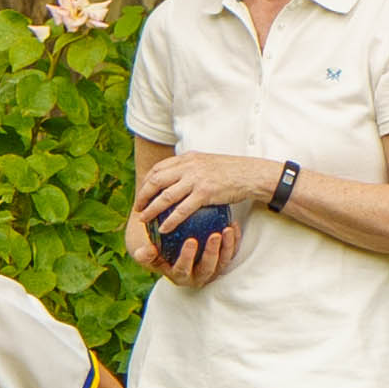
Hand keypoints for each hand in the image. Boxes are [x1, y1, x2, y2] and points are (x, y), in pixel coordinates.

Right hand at [125, 197, 241, 287]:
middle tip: (215, 235)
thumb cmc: (158, 251)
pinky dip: (234, 239)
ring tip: (227, 228)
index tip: (190, 241)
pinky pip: (231, 251)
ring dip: (227, 245)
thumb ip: (145, 254)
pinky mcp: (223, 261)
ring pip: (223, 261)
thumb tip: (147, 250)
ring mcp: (213, 270)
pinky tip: (232, 223)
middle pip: (208, 268)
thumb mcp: (148, 254)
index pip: (184, 269)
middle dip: (212, 253)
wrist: (173, 250)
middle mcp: (198, 277)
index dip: (187, 257)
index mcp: (180, 276)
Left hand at [136, 150, 272, 230]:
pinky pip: (182, 210)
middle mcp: (189, 167)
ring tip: (144, 219)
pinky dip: (170, 220)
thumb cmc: (232, 171)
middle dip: (143, 195)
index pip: (159, 168)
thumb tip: (179, 178)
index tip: (143, 192)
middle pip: (156, 181)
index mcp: (188, 158)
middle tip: (138, 208)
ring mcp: (196, 180)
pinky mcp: (204, 193)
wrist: (250, 174)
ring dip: (151, 209)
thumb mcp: (208, 163)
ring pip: (165, 196)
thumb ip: (192, 168)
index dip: (147, 181)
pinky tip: (163, 229)